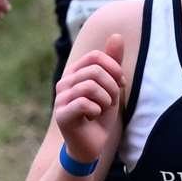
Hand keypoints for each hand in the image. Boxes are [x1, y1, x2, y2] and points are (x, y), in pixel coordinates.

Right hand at [52, 34, 124, 163]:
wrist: (91, 145)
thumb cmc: (100, 115)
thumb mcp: (111, 87)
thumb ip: (113, 63)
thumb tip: (117, 35)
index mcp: (75, 72)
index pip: (96, 57)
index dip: (114, 69)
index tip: (121, 84)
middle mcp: (64, 82)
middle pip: (95, 71)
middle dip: (111, 88)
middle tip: (110, 102)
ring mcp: (60, 97)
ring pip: (91, 86)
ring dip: (105, 101)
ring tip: (101, 110)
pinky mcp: (61, 114)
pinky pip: (85, 103)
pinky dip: (97, 111)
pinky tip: (92, 118)